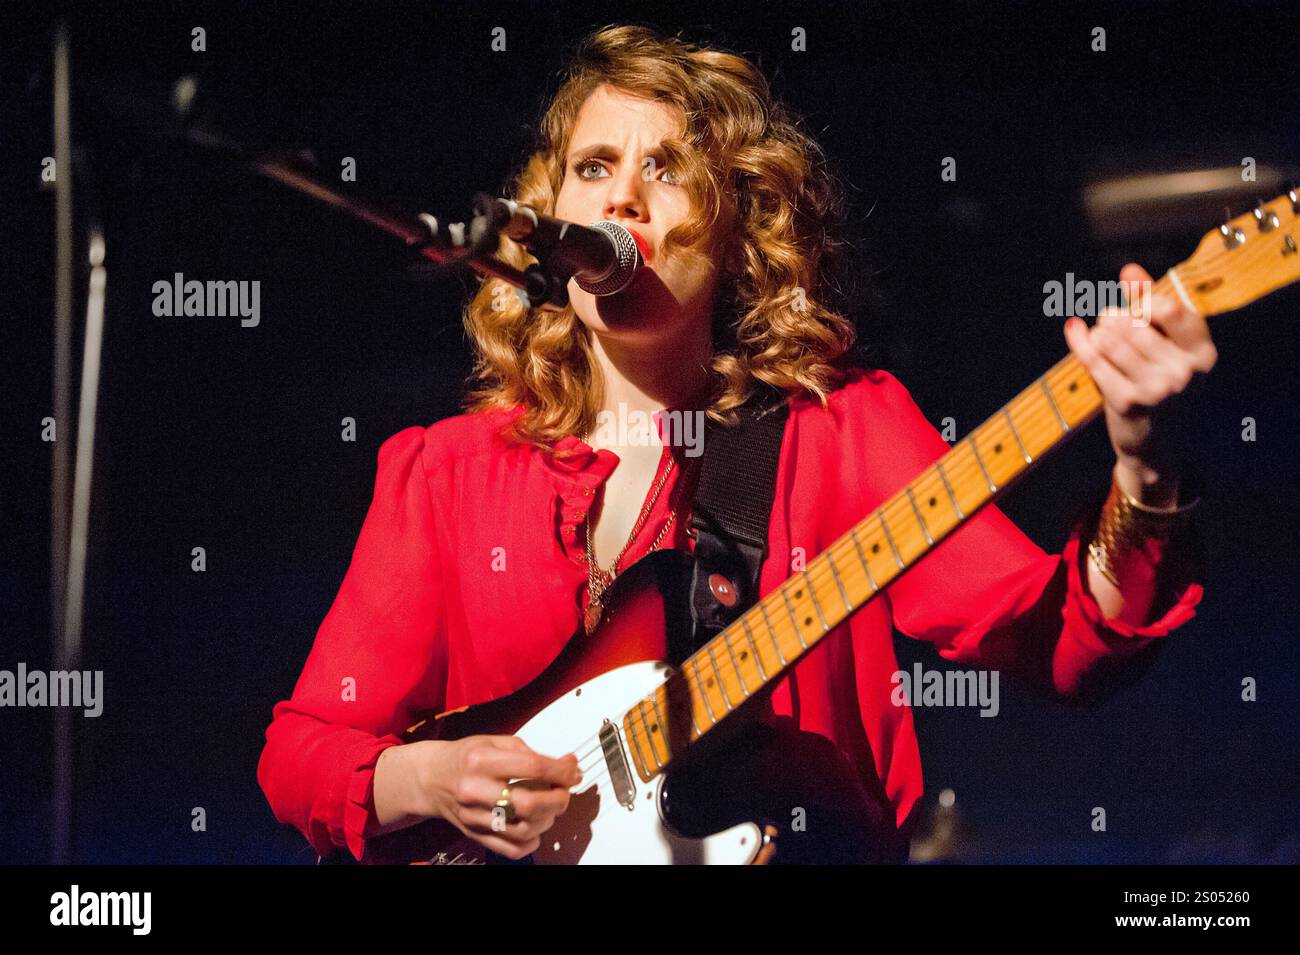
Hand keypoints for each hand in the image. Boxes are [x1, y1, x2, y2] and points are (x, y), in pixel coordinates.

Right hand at [410, 735, 582, 859]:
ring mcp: (474, 816)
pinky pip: (510, 849)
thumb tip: (563, 766)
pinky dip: (531, 842)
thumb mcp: (493, 741)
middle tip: (564, 791)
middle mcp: (475, 790)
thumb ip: (527, 751)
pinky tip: (535, 826)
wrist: (431, 778)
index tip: (572, 770)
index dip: (561, 770)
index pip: (532, 767)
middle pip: (528, 803)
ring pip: (523, 830)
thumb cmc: (464, 758)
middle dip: (558, 798)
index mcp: (482, 761)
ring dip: (547, 820)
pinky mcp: (475, 834)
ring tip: (549, 807)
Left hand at [1063, 263, 1217, 499]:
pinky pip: (1094, 362)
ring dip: (1098, 333)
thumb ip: (1150, 304)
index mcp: (1202, 353)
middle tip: (1106, 318)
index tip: (1135, 304)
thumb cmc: (1159, 385)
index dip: (1145, 300)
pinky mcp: (1128, 403)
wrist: (1156, 446)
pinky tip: (1075, 332)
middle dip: (1114, 317)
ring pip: (1111, 341)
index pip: (1171, 309)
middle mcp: (1184, 372)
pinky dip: (1081, 343)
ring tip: (1098, 334)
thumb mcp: (1165, 347)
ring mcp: (1157, 390)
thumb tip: (1129, 268)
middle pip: (1134, 323)